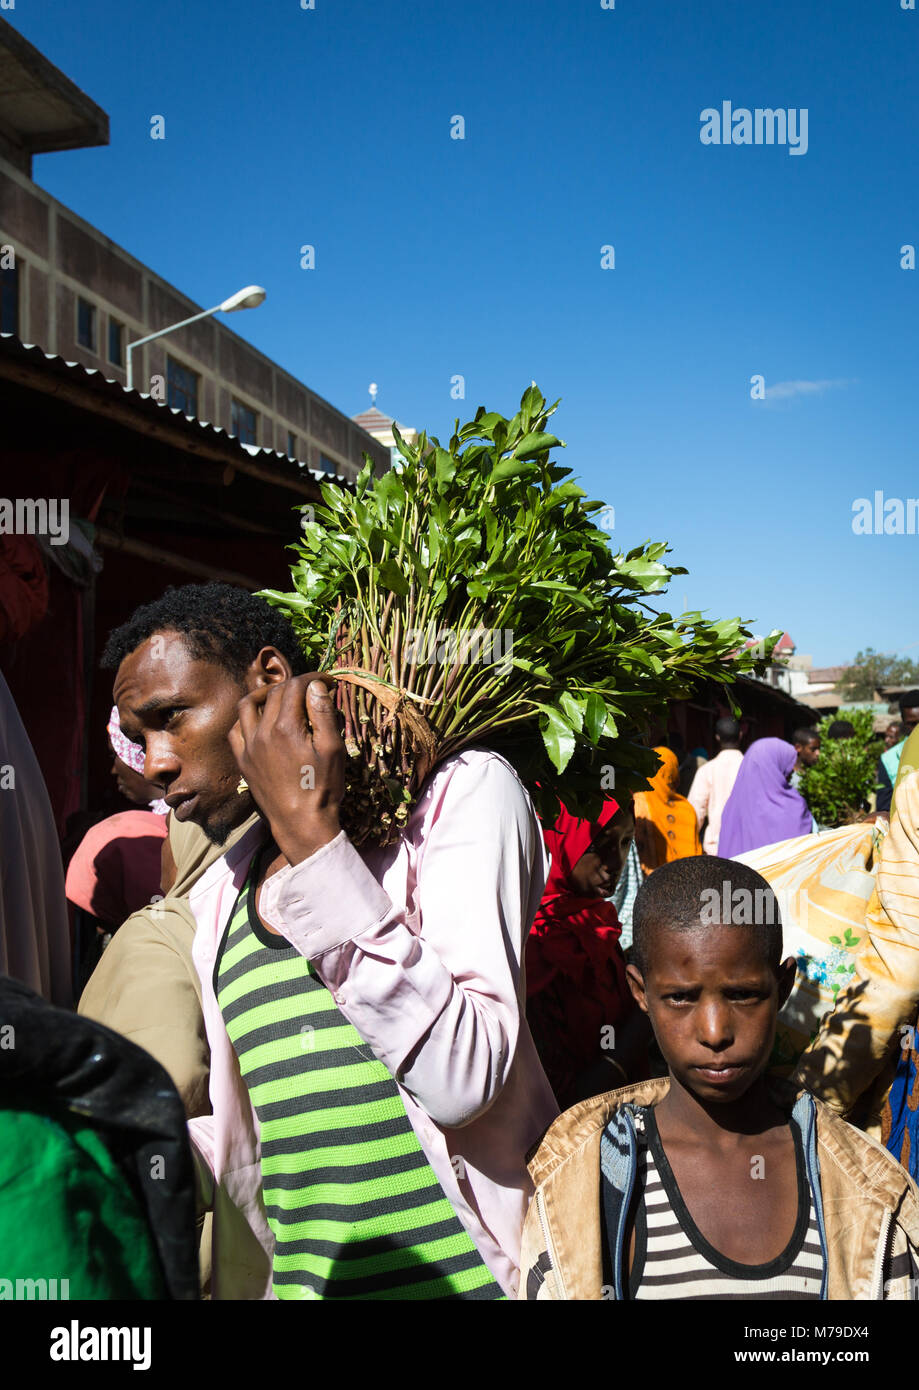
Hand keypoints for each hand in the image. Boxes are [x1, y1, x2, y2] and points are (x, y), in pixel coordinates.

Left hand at [228, 676, 344, 864]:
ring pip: (248, 704)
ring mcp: (248, 746)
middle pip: (274, 692)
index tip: (328, 682)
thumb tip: (316, 685)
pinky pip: (236, 729)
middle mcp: (262, 732)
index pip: (296, 686)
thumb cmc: (322, 787)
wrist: (300, 823)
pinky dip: (247, 718)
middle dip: (295, 684)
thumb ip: (323, 714)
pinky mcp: (242, 760)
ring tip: (281, 697)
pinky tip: (260, 721)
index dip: (313, 678)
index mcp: (287, 727)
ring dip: (265, 694)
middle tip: (311, 689)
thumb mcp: (333, 749)